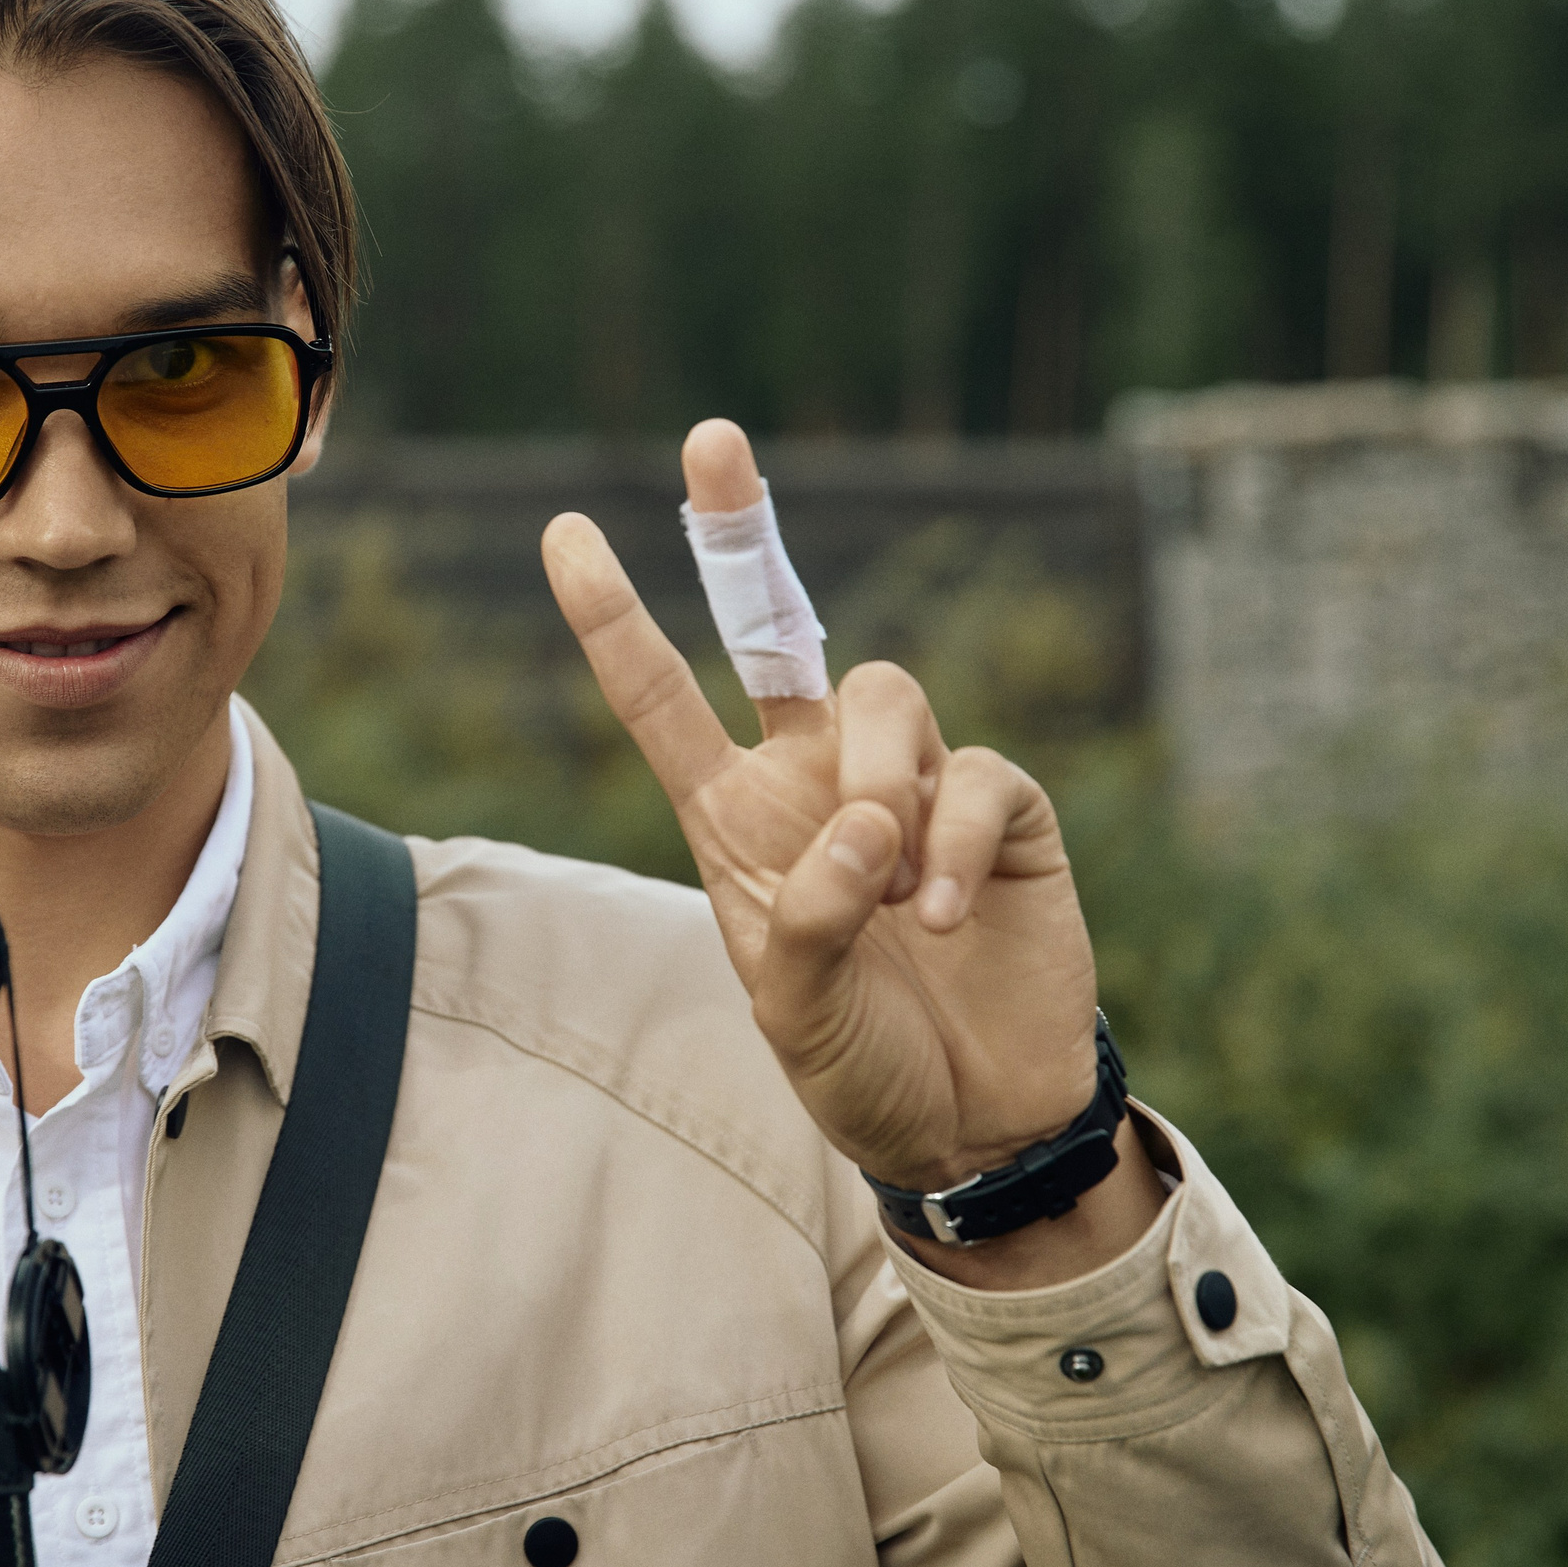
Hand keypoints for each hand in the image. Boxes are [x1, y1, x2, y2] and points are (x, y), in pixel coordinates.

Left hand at [542, 421, 1163, 1286]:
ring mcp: (914, 789)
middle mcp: (820, 783)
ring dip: (880, 778)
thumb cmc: (862, 1066)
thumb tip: (863, 823)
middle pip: (782, 626)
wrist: (975, 1126)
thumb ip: (807, 921)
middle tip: (708, 440)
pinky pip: (978, 776)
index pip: (665, 702)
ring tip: (888, 883)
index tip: (564, 532)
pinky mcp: (1002, 817)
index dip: (617, 619)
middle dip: (742, 528)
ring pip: (886, 695)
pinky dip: (951, 841)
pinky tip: (938, 918)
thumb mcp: (793, 1014)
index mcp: (739, 820)